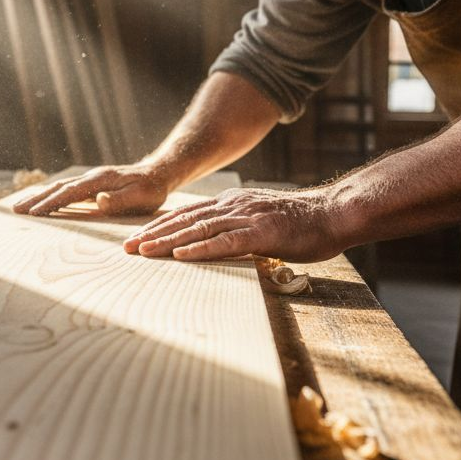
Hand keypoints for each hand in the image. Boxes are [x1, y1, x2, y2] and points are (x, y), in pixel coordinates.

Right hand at [12, 165, 170, 216]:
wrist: (158, 173)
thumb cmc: (151, 189)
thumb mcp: (142, 197)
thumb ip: (120, 199)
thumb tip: (98, 200)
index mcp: (100, 181)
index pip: (70, 193)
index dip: (51, 203)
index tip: (34, 213)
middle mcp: (91, 178)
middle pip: (58, 188)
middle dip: (36, 199)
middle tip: (15, 210)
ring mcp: (89, 180)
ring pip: (59, 187)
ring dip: (39, 197)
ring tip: (19, 206)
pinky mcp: (90, 185)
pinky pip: (65, 190)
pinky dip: (49, 195)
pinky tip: (40, 202)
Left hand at [123, 187, 349, 262]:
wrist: (334, 214)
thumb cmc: (300, 224)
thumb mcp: (260, 223)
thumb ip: (237, 230)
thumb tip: (217, 244)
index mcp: (232, 204)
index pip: (187, 214)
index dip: (159, 226)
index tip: (136, 238)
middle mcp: (234, 207)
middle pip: (185, 220)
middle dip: (153, 234)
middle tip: (126, 248)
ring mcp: (247, 218)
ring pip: (199, 229)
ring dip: (168, 241)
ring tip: (143, 251)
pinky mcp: (262, 233)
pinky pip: (227, 241)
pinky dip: (201, 248)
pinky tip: (182, 255)